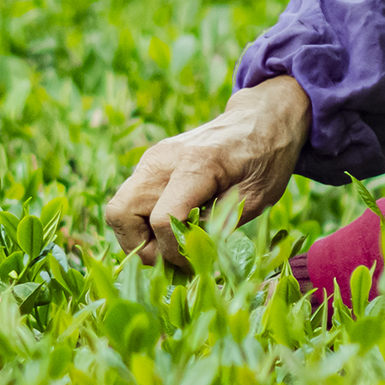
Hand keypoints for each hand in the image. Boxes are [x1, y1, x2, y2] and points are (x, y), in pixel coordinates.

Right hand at [104, 74, 311, 269]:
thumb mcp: (255, 199)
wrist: (260, 120)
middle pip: (122, 213)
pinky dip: (143, 224)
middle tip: (172, 260)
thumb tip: (186, 255)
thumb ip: (218, 226)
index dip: (174, 251)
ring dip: (138, 237)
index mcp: (195, 165)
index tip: (193, 264)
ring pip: (119, 210)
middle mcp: (163, 159)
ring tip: (171, 248)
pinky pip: (131, 202)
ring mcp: (151, 160)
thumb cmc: (266, 159)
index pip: (163, 219)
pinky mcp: (149, 165)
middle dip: (142, 247)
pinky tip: (173, 230)